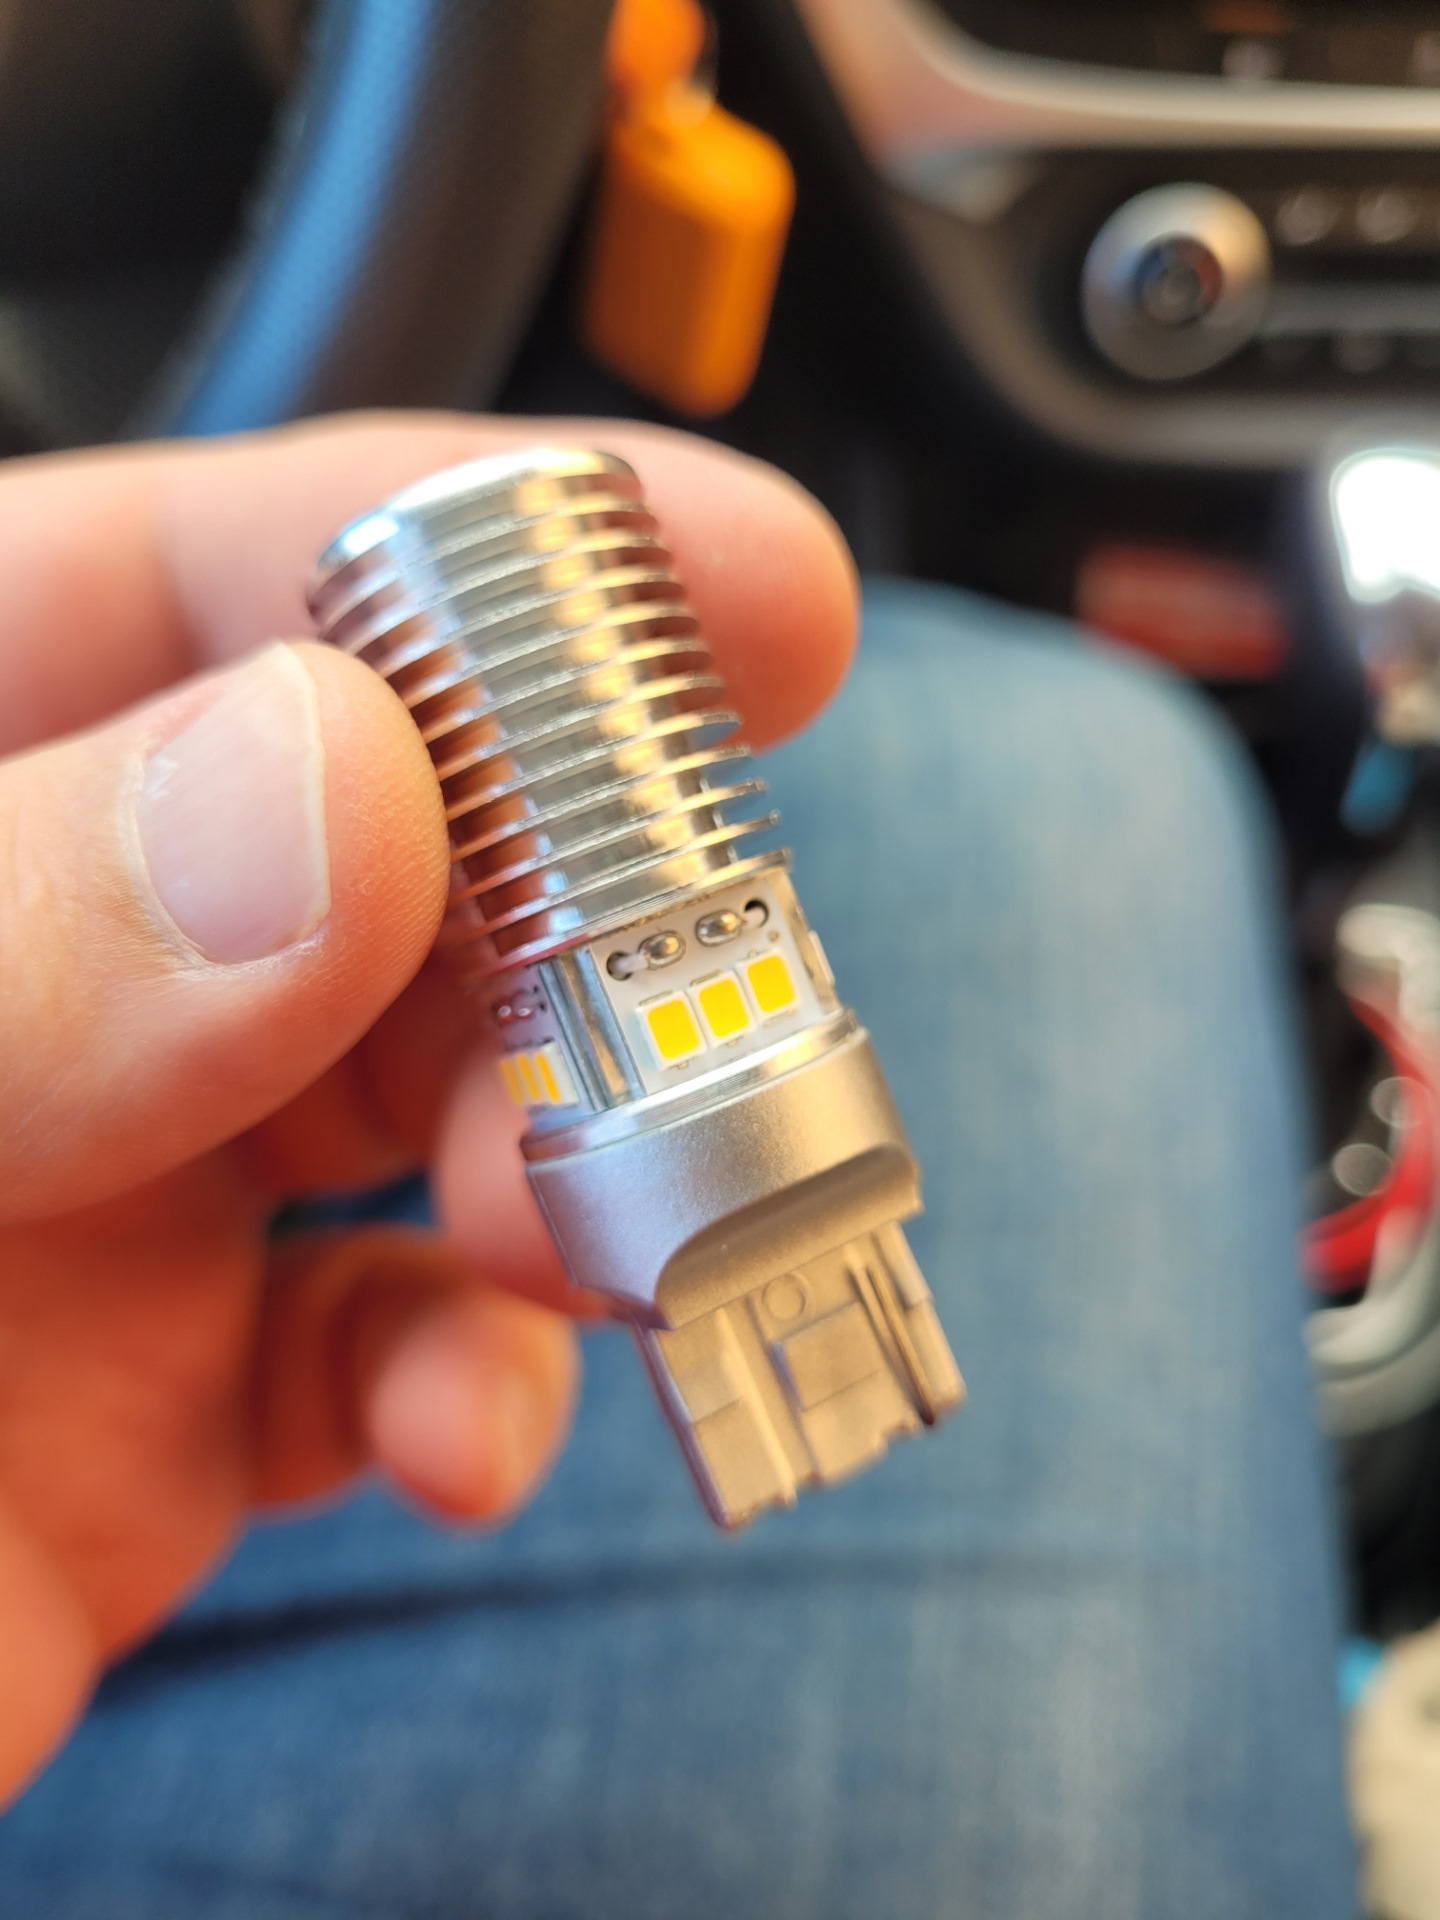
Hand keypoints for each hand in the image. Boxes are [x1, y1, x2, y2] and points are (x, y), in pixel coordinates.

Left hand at [0, 412, 855, 1801]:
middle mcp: (30, 962)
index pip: (202, 583)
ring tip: (605, 1232)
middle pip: (391, 844)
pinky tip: (469, 1426)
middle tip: (710, 997)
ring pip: (438, 1089)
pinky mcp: (171, 1411)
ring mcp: (110, 1184)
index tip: (745, 588)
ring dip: (573, 1152)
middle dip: (583, 912)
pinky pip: (390, 1344)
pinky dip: (482, 1376)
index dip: (485, 549)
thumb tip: (343, 796)